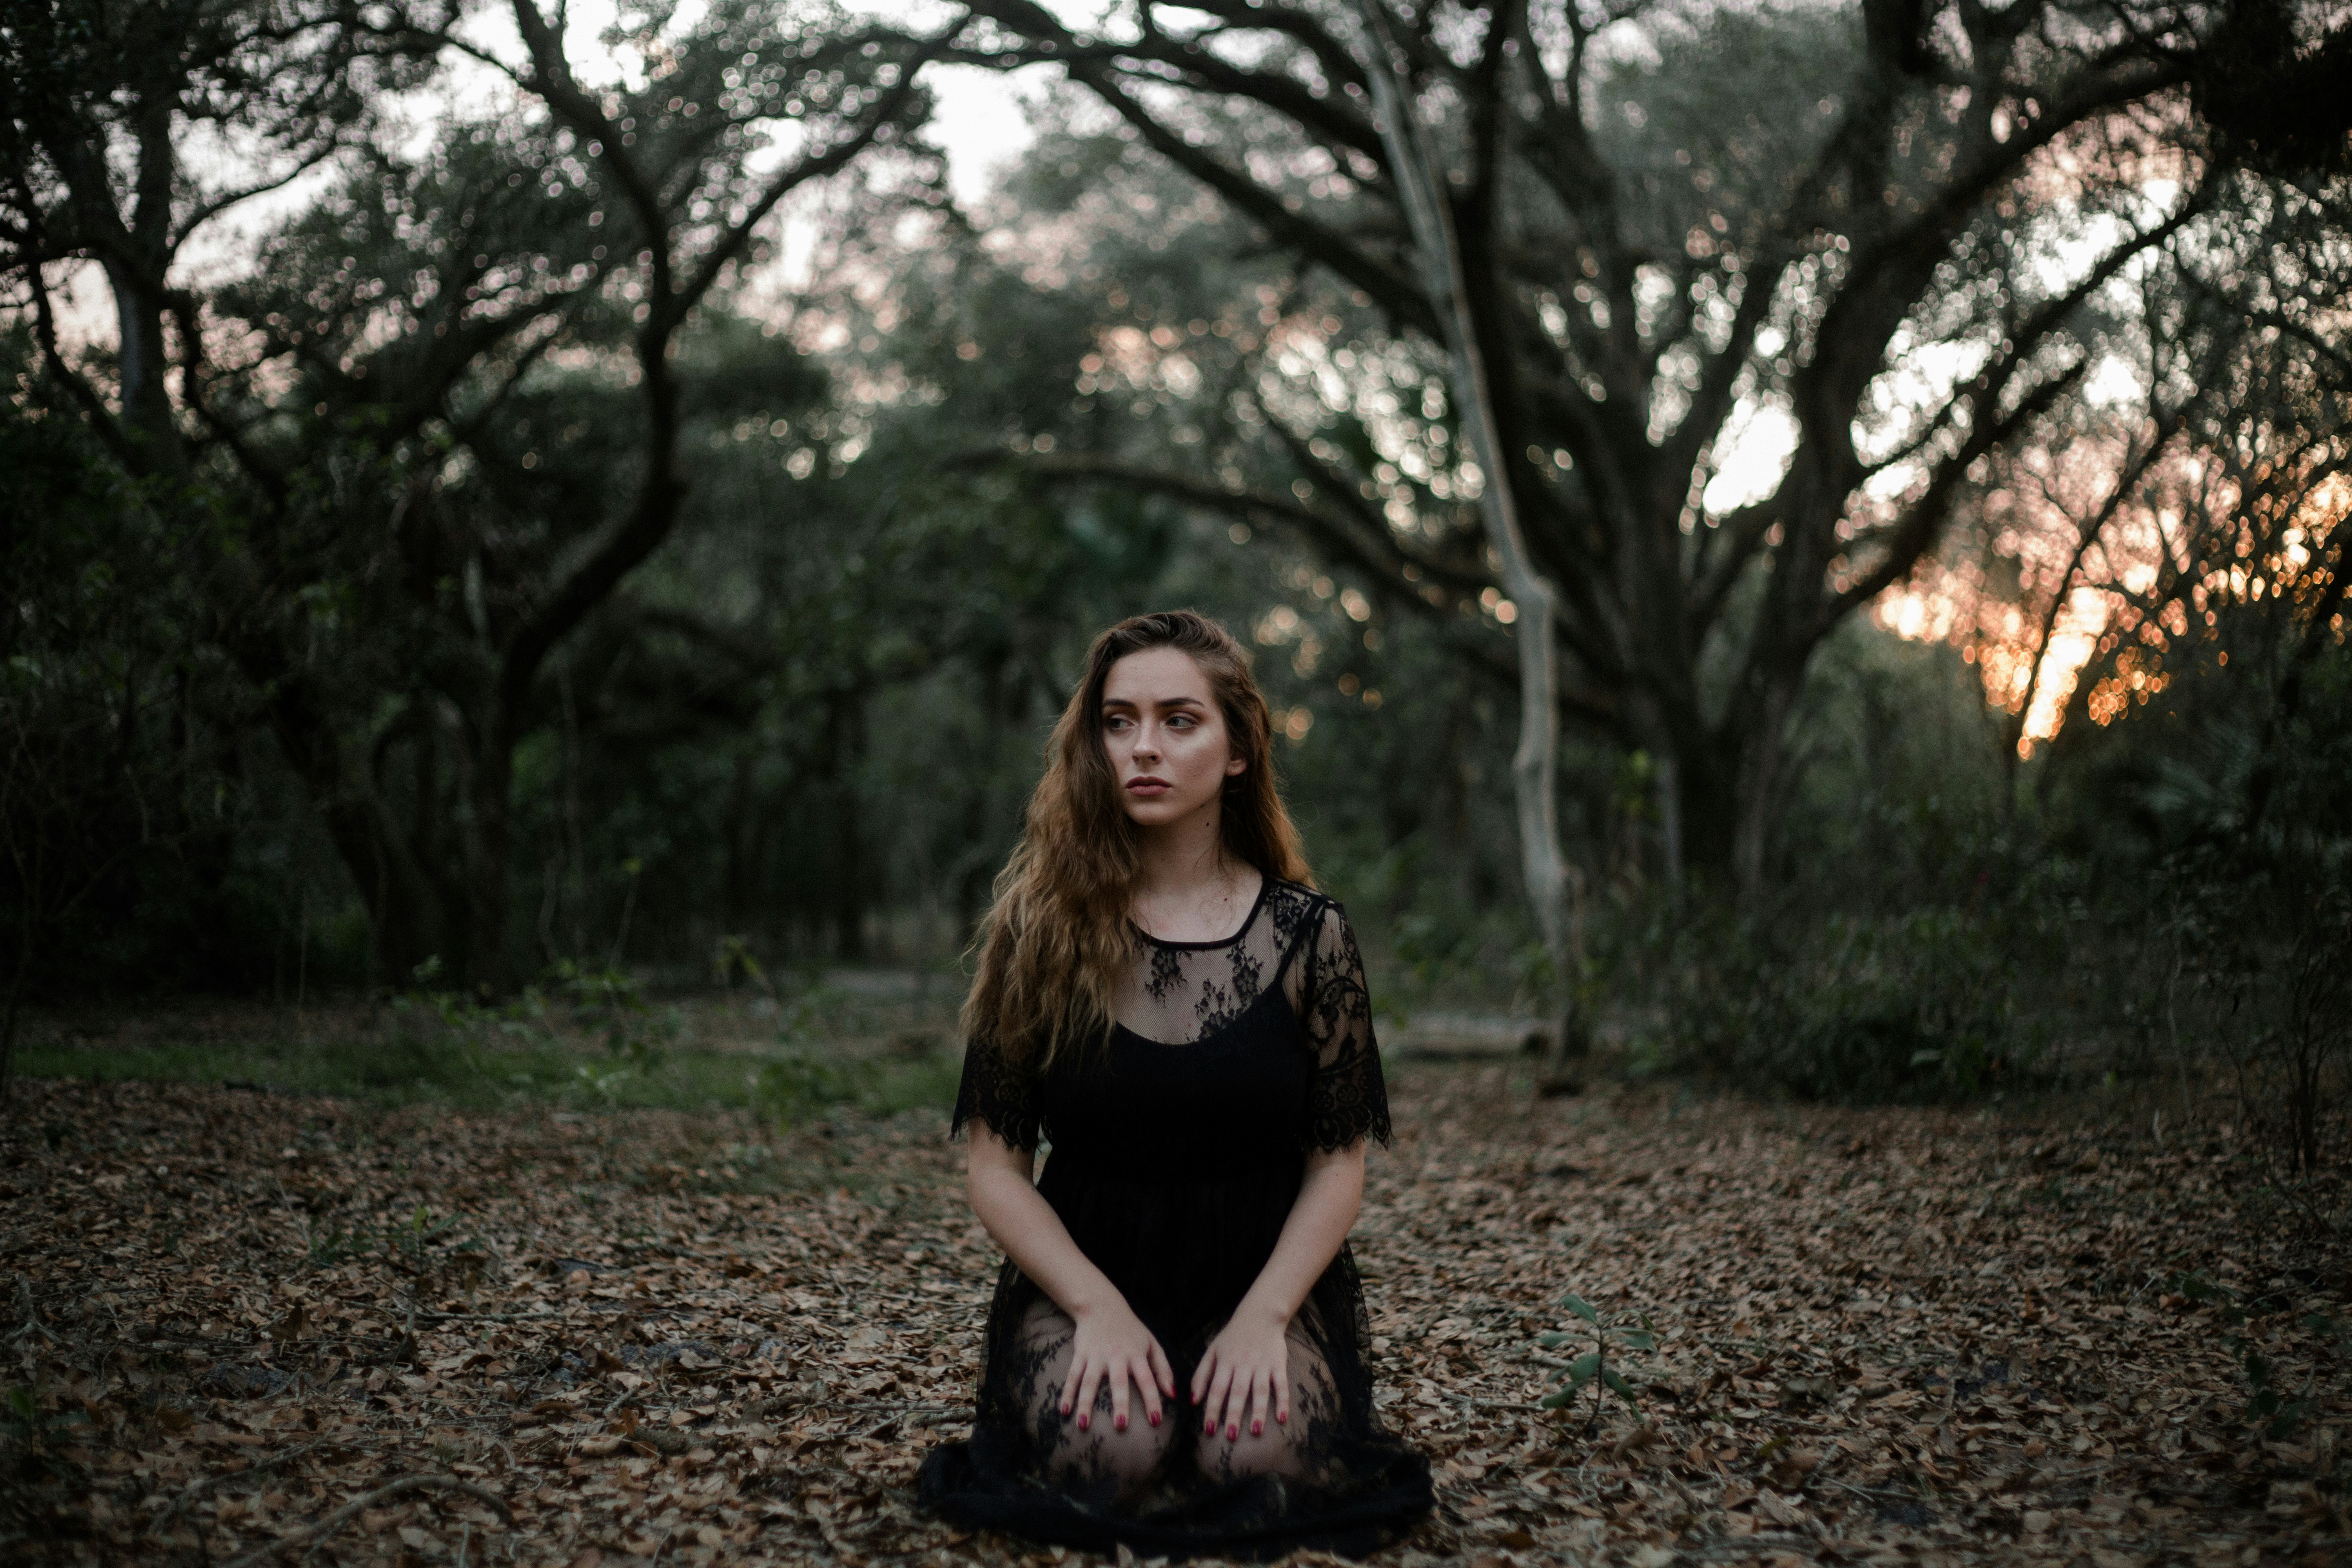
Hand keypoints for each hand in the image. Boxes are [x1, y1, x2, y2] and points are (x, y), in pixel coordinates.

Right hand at [1063, 1298, 1174, 1435]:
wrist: (1102, 1305)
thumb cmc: (1131, 1330)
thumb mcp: (1151, 1344)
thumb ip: (1163, 1369)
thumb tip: (1173, 1395)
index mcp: (1137, 1354)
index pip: (1148, 1380)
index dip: (1152, 1400)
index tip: (1156, 1421)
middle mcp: (1117, 1355)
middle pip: (1119, 1382)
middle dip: (1120, 1404)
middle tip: (1121, 1426)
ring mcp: (1096, 1355)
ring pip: (1090, 1382)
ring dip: (1085, 1404)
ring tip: (1083, 1425)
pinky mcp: (1081, 1354)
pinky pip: (1073, 1376)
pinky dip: (1067, 1393)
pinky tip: (1064, 1411)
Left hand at [1191, 1305, 1289, 1441]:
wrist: (1260, 1315)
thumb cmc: (1232, 1338)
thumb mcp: (1212, 1351)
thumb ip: (1201, 1375)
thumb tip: (1193, 1402)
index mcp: (1225, 1361)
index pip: (1216, 1388)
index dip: (1212, 1409)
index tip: (1208, 1429)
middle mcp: (1243, 1364)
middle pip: (1238, 1391)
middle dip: (1233, 1414)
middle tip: (1230, 1436)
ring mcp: (1262, 1364)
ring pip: (1260, 1390)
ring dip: (1258, 1411)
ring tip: (1255, 1431)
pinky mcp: (1278, 1364)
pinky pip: (1281, 1384)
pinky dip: (1283, 1401)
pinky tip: (1281, 1418)